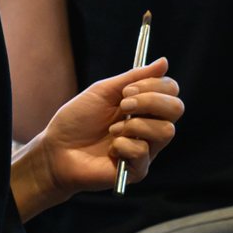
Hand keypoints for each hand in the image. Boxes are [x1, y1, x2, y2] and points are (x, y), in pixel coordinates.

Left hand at [16, 59, 182, 213]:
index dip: (155, 86)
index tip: (127, 90)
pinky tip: (110, 149)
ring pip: (166, 131)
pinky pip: (144, 151)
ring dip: (136, 125)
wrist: (56, 150)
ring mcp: (146, 149)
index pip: (170, 91)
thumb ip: (133, 77)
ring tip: (112, 130)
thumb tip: (163, 62)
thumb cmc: (77, 120)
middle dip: (151, 101)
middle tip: (124, 104)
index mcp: (143, 106)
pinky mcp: (138, 170)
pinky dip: (123, 144)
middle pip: (177, 108)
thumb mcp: (103, 91)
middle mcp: (150, 126)